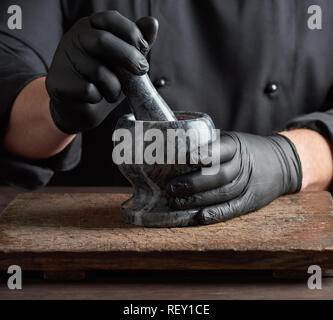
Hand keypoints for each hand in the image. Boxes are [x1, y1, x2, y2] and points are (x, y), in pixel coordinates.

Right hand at [46, 11, 158, 133]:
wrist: (79, 108)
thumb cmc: (104, 81)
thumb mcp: (122, 61)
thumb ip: (135, 43)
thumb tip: (152, 22)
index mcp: (89, 28)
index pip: (110, 19)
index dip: (131, 32)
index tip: (144, 48)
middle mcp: (73, 39)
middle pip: (102, 41)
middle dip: (128, 56)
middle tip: (143, 70)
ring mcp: (63, 60)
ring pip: (98, 71)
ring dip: (115, 87)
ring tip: (113, 93)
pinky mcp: (59, 83)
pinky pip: (89, 90)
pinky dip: (100, 97)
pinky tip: (96, 98)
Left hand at [167, 132, 302, 224]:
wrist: (282, 162)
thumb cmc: (246, 150)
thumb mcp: (233, 139)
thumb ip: (210, 145)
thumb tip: (174, 148)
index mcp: (237, 145)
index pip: (221, 150)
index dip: (204, 154)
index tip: (185, 158)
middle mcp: (244, 164)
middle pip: (219, 175)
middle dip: (193, 183)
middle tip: (171, 187)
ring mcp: (250, 184)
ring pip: (223, 193)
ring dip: (198, 200)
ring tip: (176, 201)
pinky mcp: (252, 201)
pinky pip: (234, 208)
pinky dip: (217, 214)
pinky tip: (199, 216)